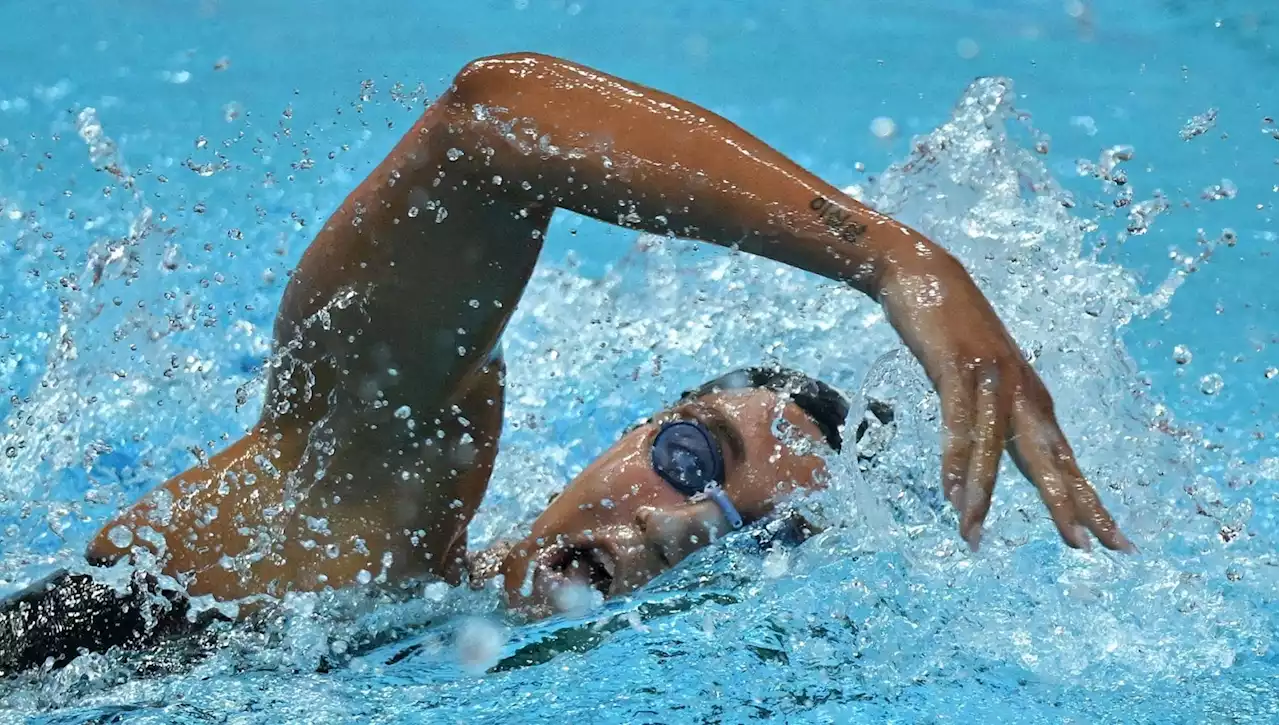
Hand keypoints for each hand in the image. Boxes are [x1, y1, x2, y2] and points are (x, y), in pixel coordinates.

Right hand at [881, 256, 1134, 553]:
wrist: (922, 271)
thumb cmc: (950, 327)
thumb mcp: (979, 376)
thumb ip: (991, 411)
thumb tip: (991, 453)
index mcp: (1029, 397)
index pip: (1064, 460)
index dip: (1086, 501)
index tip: (1112, 541)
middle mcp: (1021, 390)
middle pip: (1049, 459)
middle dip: (1069, 505)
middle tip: (1087, 549)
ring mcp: (991, 378)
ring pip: (995, 449)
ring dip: (983, 496)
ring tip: (973, 536)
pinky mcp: (957, 368)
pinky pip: (957, 423)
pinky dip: (955, 460)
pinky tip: (952, 491)